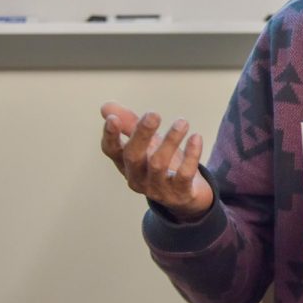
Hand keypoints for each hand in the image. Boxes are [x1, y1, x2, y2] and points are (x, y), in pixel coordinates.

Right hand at [100, 101, 212, 221]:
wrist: (186, 196)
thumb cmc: (163, 166)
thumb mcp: (146, 145)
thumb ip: (130, 125)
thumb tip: (105, 106)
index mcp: (126, 164)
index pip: (111, 151)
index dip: (110, 136)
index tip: (112, 118)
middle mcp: (138, 178)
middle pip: (133, 156)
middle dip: (142, 134)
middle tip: (153, 114)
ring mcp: (157, 188)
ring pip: (158, 164)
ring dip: (170, 141)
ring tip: (183, 122)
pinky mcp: (179, 193)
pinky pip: (184, 174)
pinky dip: (191, 155)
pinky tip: (196, 137)